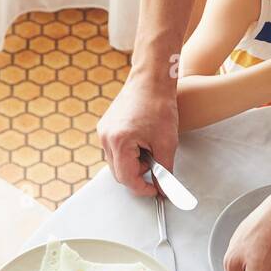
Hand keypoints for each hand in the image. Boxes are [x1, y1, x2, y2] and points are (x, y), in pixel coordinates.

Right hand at [98, 69, 179, 196]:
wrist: (151, 80)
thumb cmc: (159, 106)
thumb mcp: (167, 143)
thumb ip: (164, 169)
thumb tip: (163, 188)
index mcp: (119, 142)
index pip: (127, 179)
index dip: (143, 188)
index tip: (156, 190)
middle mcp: (106, 138)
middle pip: (119, 173)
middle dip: (138, 175)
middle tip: (156, 169)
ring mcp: (103, 131)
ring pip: (116, 162)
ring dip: (133, 164)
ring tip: (151, 150)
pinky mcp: (105, 127)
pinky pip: (114, 149)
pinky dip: (128, 153)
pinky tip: (143, 142)